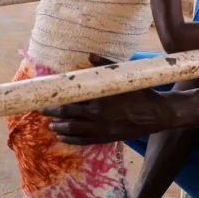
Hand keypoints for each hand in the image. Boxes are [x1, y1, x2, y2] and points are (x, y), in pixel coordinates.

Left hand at [41, 55, 176, 144]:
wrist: (156, 114)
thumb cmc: (140, 92)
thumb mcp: (123, 77)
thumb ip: (105, 66)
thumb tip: (90, 56)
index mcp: (100, 99)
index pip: (71, 100)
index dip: (56, 101)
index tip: (44, 99)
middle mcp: (98, 116)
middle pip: (68, 116)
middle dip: (53, 114)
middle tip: (42, 112)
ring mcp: (101, 129)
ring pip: (74, 130)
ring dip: (60, 129)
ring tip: (51, 127)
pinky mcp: (106, 138)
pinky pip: (84, 141)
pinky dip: (71, 140)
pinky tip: (63, 138)